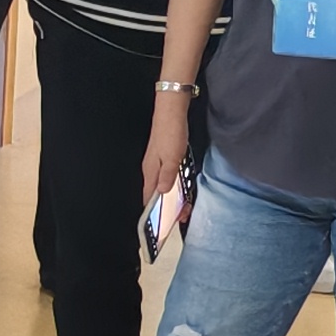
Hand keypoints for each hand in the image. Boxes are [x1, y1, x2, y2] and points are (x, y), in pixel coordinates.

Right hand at [141, 92, 192, 214]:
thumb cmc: (171, 132)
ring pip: (164, 186)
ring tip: (186, 206)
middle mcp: (151, 169)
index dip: (156, 214)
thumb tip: (162, 194)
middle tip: (183, 216)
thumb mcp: (172, 157)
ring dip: (174, 198)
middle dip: (168, 208)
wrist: (172, 110)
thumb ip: (167, 177)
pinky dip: (176, 186)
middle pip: (157, 195)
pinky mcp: (165, 157)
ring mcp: (158, 163)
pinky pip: (169, 177)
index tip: (165, 225)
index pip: (149, 199)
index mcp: (150, 172)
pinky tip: (183, 188)